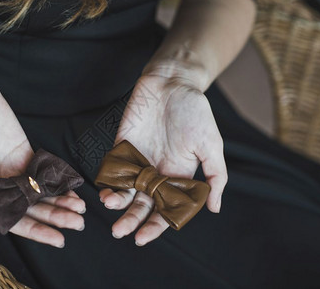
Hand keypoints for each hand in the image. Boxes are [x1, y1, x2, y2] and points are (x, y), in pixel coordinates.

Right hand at [0, 76, 84, 247]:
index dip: (37, 231)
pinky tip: (74, 189)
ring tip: (80, 210)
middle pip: (33, 208)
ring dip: (61, 202)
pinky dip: (59, 182)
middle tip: (78, 224)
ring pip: (42, 192)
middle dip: (56, 217)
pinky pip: (45, 172)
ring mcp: (15, 169)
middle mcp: (2, 184)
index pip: (15, 219)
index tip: (59, 239)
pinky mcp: (26, 153)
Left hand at [99, 65, 225, 245]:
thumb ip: (215, 177)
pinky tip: (103, 187)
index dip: (154, 226)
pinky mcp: (122, 147)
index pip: (164, 210)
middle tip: (120, 231)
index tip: (142, 238)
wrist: (172, 82)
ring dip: (116, 201)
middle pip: (141, 205)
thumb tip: (215, 209)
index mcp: (177, 178)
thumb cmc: (195, 112)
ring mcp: (138, 161)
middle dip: (130, 220)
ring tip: (110, 205)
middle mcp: (156, 174)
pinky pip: (113, 169)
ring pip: (124, 190)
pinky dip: (108, 179)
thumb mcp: (211, 145)